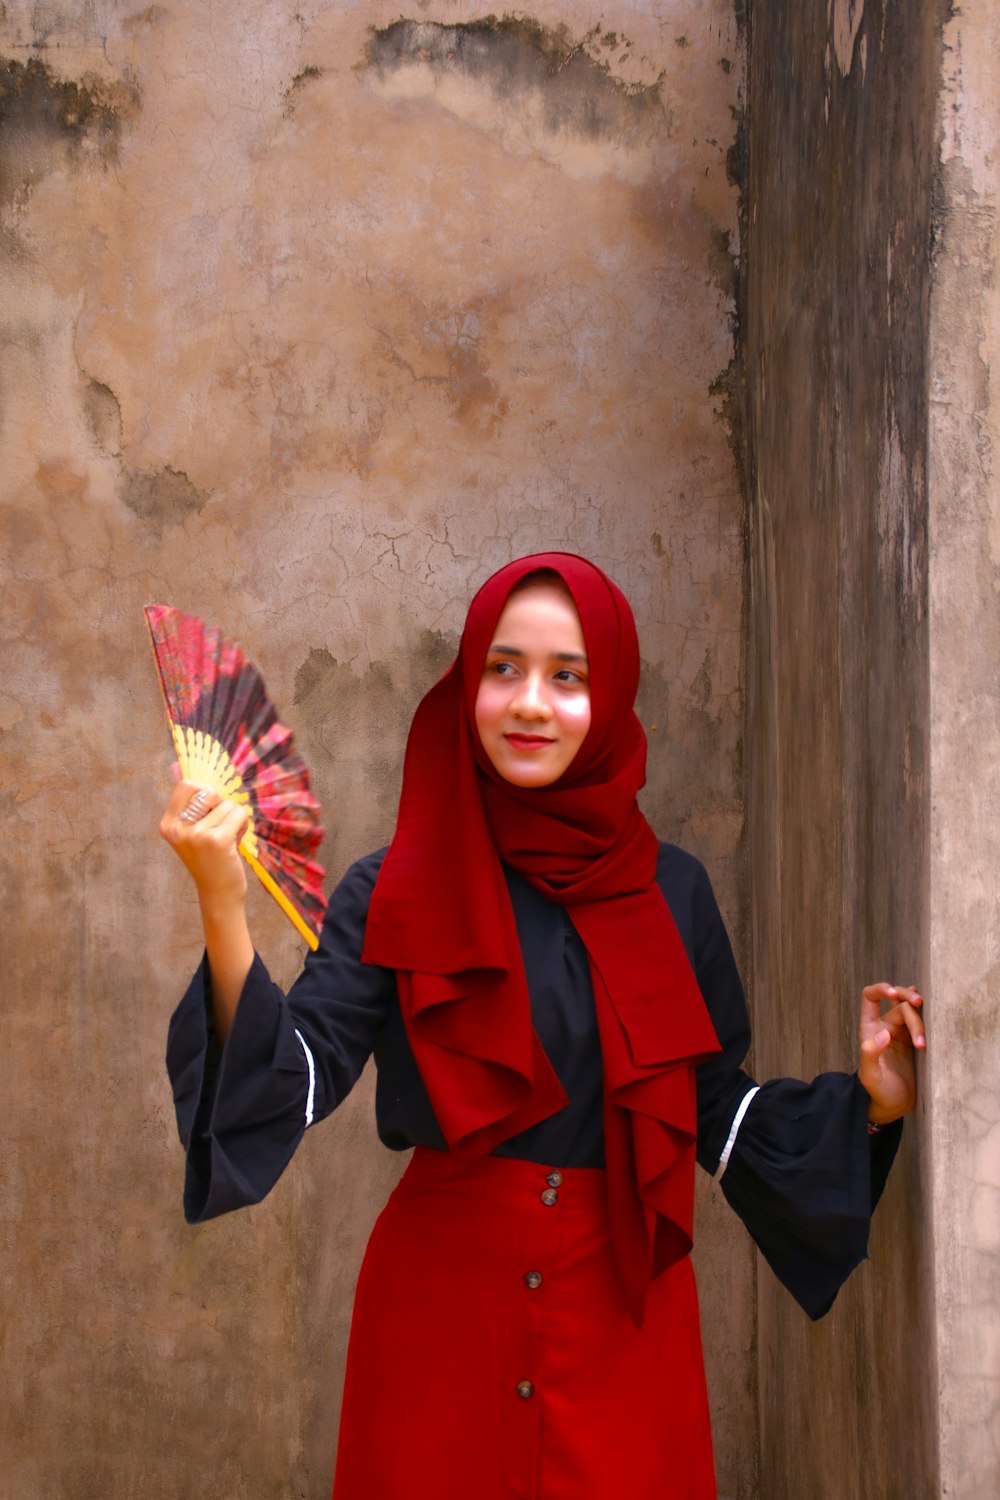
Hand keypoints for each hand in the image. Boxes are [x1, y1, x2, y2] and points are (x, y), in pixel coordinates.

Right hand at [159, 778, 248, 909]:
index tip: (213, 806)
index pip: (187, 784)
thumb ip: (187, 802)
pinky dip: (243, 825)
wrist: (218, 894)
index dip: (206, 791)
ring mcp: (196, 834)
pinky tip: (235, 842)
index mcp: (168, 824)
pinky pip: (238, 814)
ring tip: (227, 839)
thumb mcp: (192, 831)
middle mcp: (178, 828)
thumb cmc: (209, 859)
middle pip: (209, 790)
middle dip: (222, 805)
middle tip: (220, 826)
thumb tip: (176, 766)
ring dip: (234, 819)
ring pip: (228, 804)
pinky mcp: (216, 840)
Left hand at [858, 983, 925, 1124]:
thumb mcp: (870, 1076)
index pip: (870, 997)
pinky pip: (922, 1022)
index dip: (880, 989)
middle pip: (897, 1002)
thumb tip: (883, 1034)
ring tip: (924, 1043)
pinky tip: (934, 1015)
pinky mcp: (914, 1042)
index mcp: (869, 1029)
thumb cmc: (877, 1091)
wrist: (893, 1105)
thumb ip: (870, 1055)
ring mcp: (900, 1033)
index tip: (894, 993)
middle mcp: (884, 1026)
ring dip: (920, 1020)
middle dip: (907, 999)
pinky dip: (927, 1019)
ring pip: (912, 1013)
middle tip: (920, 1003)